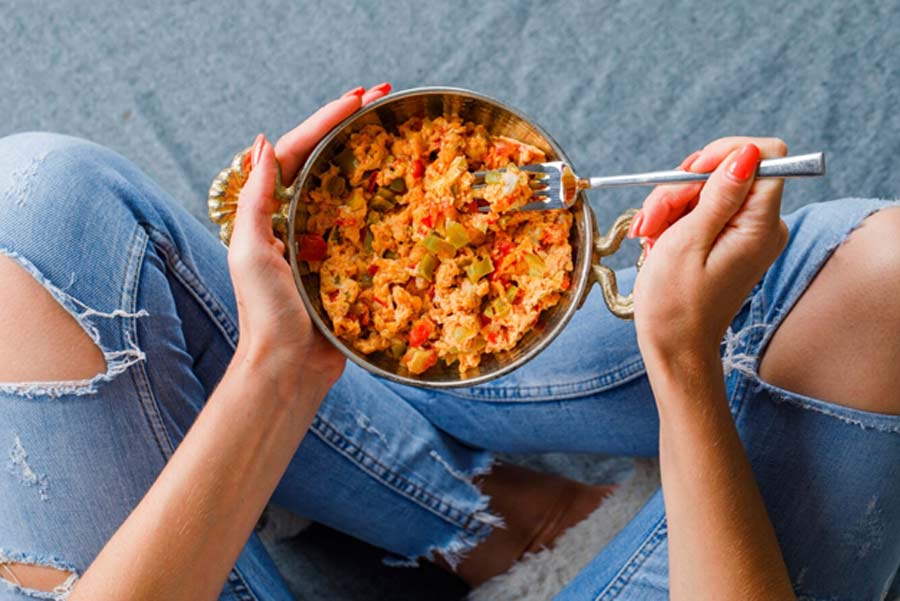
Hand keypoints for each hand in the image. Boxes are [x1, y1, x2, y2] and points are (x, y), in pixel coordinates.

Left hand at [227, 83, 391, 392]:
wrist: (290, 368)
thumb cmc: (266, 314)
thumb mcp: (250, 252)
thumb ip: (255, 200)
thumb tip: (260, 142)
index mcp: (270, 212)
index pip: (297, 151)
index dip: (325, 120)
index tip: (358, 98)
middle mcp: (297, 219)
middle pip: (324, 159)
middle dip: (351, 126)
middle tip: (385, 97)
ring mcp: (324, 240)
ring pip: (348, 185)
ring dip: (369, 154)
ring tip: (396, 128)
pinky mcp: (347, 264)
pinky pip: (366, 223)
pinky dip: (383, 200)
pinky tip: (404, 186)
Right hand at [629, 137, 789, 359]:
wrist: (674, 347)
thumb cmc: (675, 304)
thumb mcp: (688, 242)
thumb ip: (719, 194)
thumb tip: (748, 153)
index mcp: (761, 225)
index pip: (765, 155)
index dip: (723, 154)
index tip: (688, 175)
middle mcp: (763, 225)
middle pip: (727, 171)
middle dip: (682, 187)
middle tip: (652, 220)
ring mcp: (747, 233)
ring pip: (708, 189)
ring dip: (670, 205)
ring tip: (649, 237)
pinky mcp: (730, 240)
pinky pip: (703, 209)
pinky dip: (675, 219)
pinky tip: (658, 242)